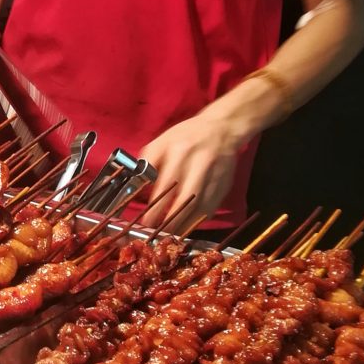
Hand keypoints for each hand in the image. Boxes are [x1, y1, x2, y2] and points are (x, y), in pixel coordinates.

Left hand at [139, 112, 241, 229]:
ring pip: (200, 206)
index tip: (147, 220)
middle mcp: (199, 163)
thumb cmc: (186, 136)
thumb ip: (149, 160)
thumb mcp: (162, 141)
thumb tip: (138, 182)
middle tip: (159, 232)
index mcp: (179, 150)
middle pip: (186, 198)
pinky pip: (211, 207)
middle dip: (171, 219)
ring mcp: (215, 175)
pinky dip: (199, 219)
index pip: (167, 183)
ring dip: (185, 223)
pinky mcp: (225, 184)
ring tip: (172, 233)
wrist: (222, 129)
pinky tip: (189, 226)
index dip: (157, 205)